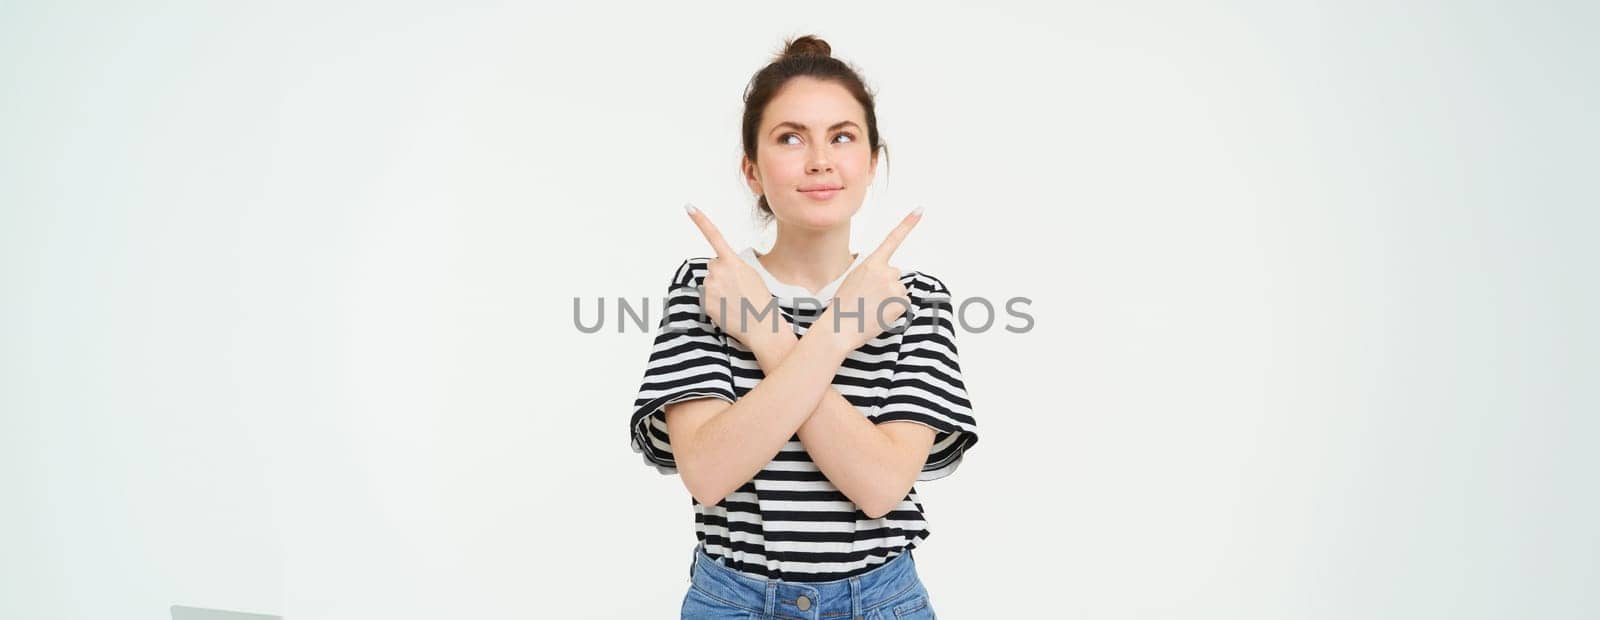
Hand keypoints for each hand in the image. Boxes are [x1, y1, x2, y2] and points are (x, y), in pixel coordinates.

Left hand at [685, 204, 789, 348]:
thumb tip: (717, 267)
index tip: (689, 206)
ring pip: (709, 282)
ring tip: (734, 301)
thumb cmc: (760, 301)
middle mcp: (718, 270)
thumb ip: (733, 265)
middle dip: (721, 275)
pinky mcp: (704, 301)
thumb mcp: (751, 275)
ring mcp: (709, 286)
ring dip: (718, 289)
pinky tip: (726, 309)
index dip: (701, 220)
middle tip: (738, 289)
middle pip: (713, 266)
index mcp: (733, 261)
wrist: (761, 325)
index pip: (715, 236)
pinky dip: (714, 302)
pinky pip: (706, 297)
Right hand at [817, 208, 922, 352]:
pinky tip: (879, 316)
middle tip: (869, 299)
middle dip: (887, 286)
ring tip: (872, 308)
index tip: (920, 210)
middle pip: (895, 275)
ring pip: (899, 291)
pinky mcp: (901, 303)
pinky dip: (894, 312)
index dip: (908, 224)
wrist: (839, 328)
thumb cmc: (842, 307)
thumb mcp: (853, 280)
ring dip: (890, 300)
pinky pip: (903, 306)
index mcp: (871, 263)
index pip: (892, 240)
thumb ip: (871, 273)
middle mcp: (886, 272)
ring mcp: (894, 287)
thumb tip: (886, 278)